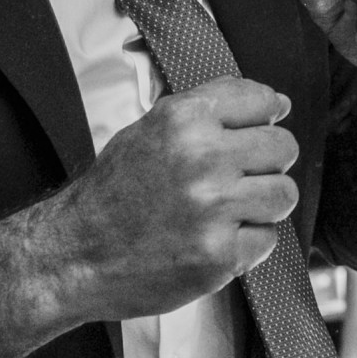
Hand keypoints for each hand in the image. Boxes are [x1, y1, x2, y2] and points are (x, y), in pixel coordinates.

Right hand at [0, 78, 298, 357]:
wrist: (72, 256)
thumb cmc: (112, 194)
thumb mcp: (148, 130)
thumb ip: (207, 112)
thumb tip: (275, 102)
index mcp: (182, 119)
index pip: (263, 100)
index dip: (268, 117)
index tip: (261, 129)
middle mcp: (201, 158)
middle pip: (283, 147)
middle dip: (270, 163)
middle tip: (243, 178)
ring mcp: (212, 208)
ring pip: (284, 194)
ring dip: (264, 205)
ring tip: (230, 211)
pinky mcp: (219, 254)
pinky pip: (268, 239)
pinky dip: (248, 244)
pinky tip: (215, 240)